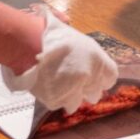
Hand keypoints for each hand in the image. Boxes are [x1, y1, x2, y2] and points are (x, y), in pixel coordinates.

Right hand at [1, 14, 118, 111]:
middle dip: (85, 90)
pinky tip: (46, 86)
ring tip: (57, 86)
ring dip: (68, 97)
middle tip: (73, 84)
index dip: (102, 79)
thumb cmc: (51, 35)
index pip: (111, 77)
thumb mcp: (76, 38)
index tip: (94, 79)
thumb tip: (87, 55)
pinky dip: (52, 98)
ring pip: (76, 103)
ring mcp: (74, 90)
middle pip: (95, 93)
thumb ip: (86, 51)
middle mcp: (90, 76)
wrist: (29, 43)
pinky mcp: (57, 99)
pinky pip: (57, 103)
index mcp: (98, 60)